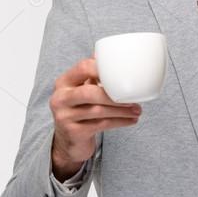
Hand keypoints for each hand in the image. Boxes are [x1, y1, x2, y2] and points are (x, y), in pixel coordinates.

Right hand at [50, 55, 141, 179]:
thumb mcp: (81, 90)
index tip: (122, 72)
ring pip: (97, 111)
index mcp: (64, 82)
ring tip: (137, 110)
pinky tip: (130, 120)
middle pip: (89, 92)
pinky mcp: (74, 133)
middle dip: (113, 96)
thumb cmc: (79, 111)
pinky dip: (119, 122)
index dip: (102, 68)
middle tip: (132, 98)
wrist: (68, 141)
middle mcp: (60, 98)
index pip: (83, 68)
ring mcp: (65, 116)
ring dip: (121, 110)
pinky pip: (101, 125)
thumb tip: (113, 55)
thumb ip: (93, 74)